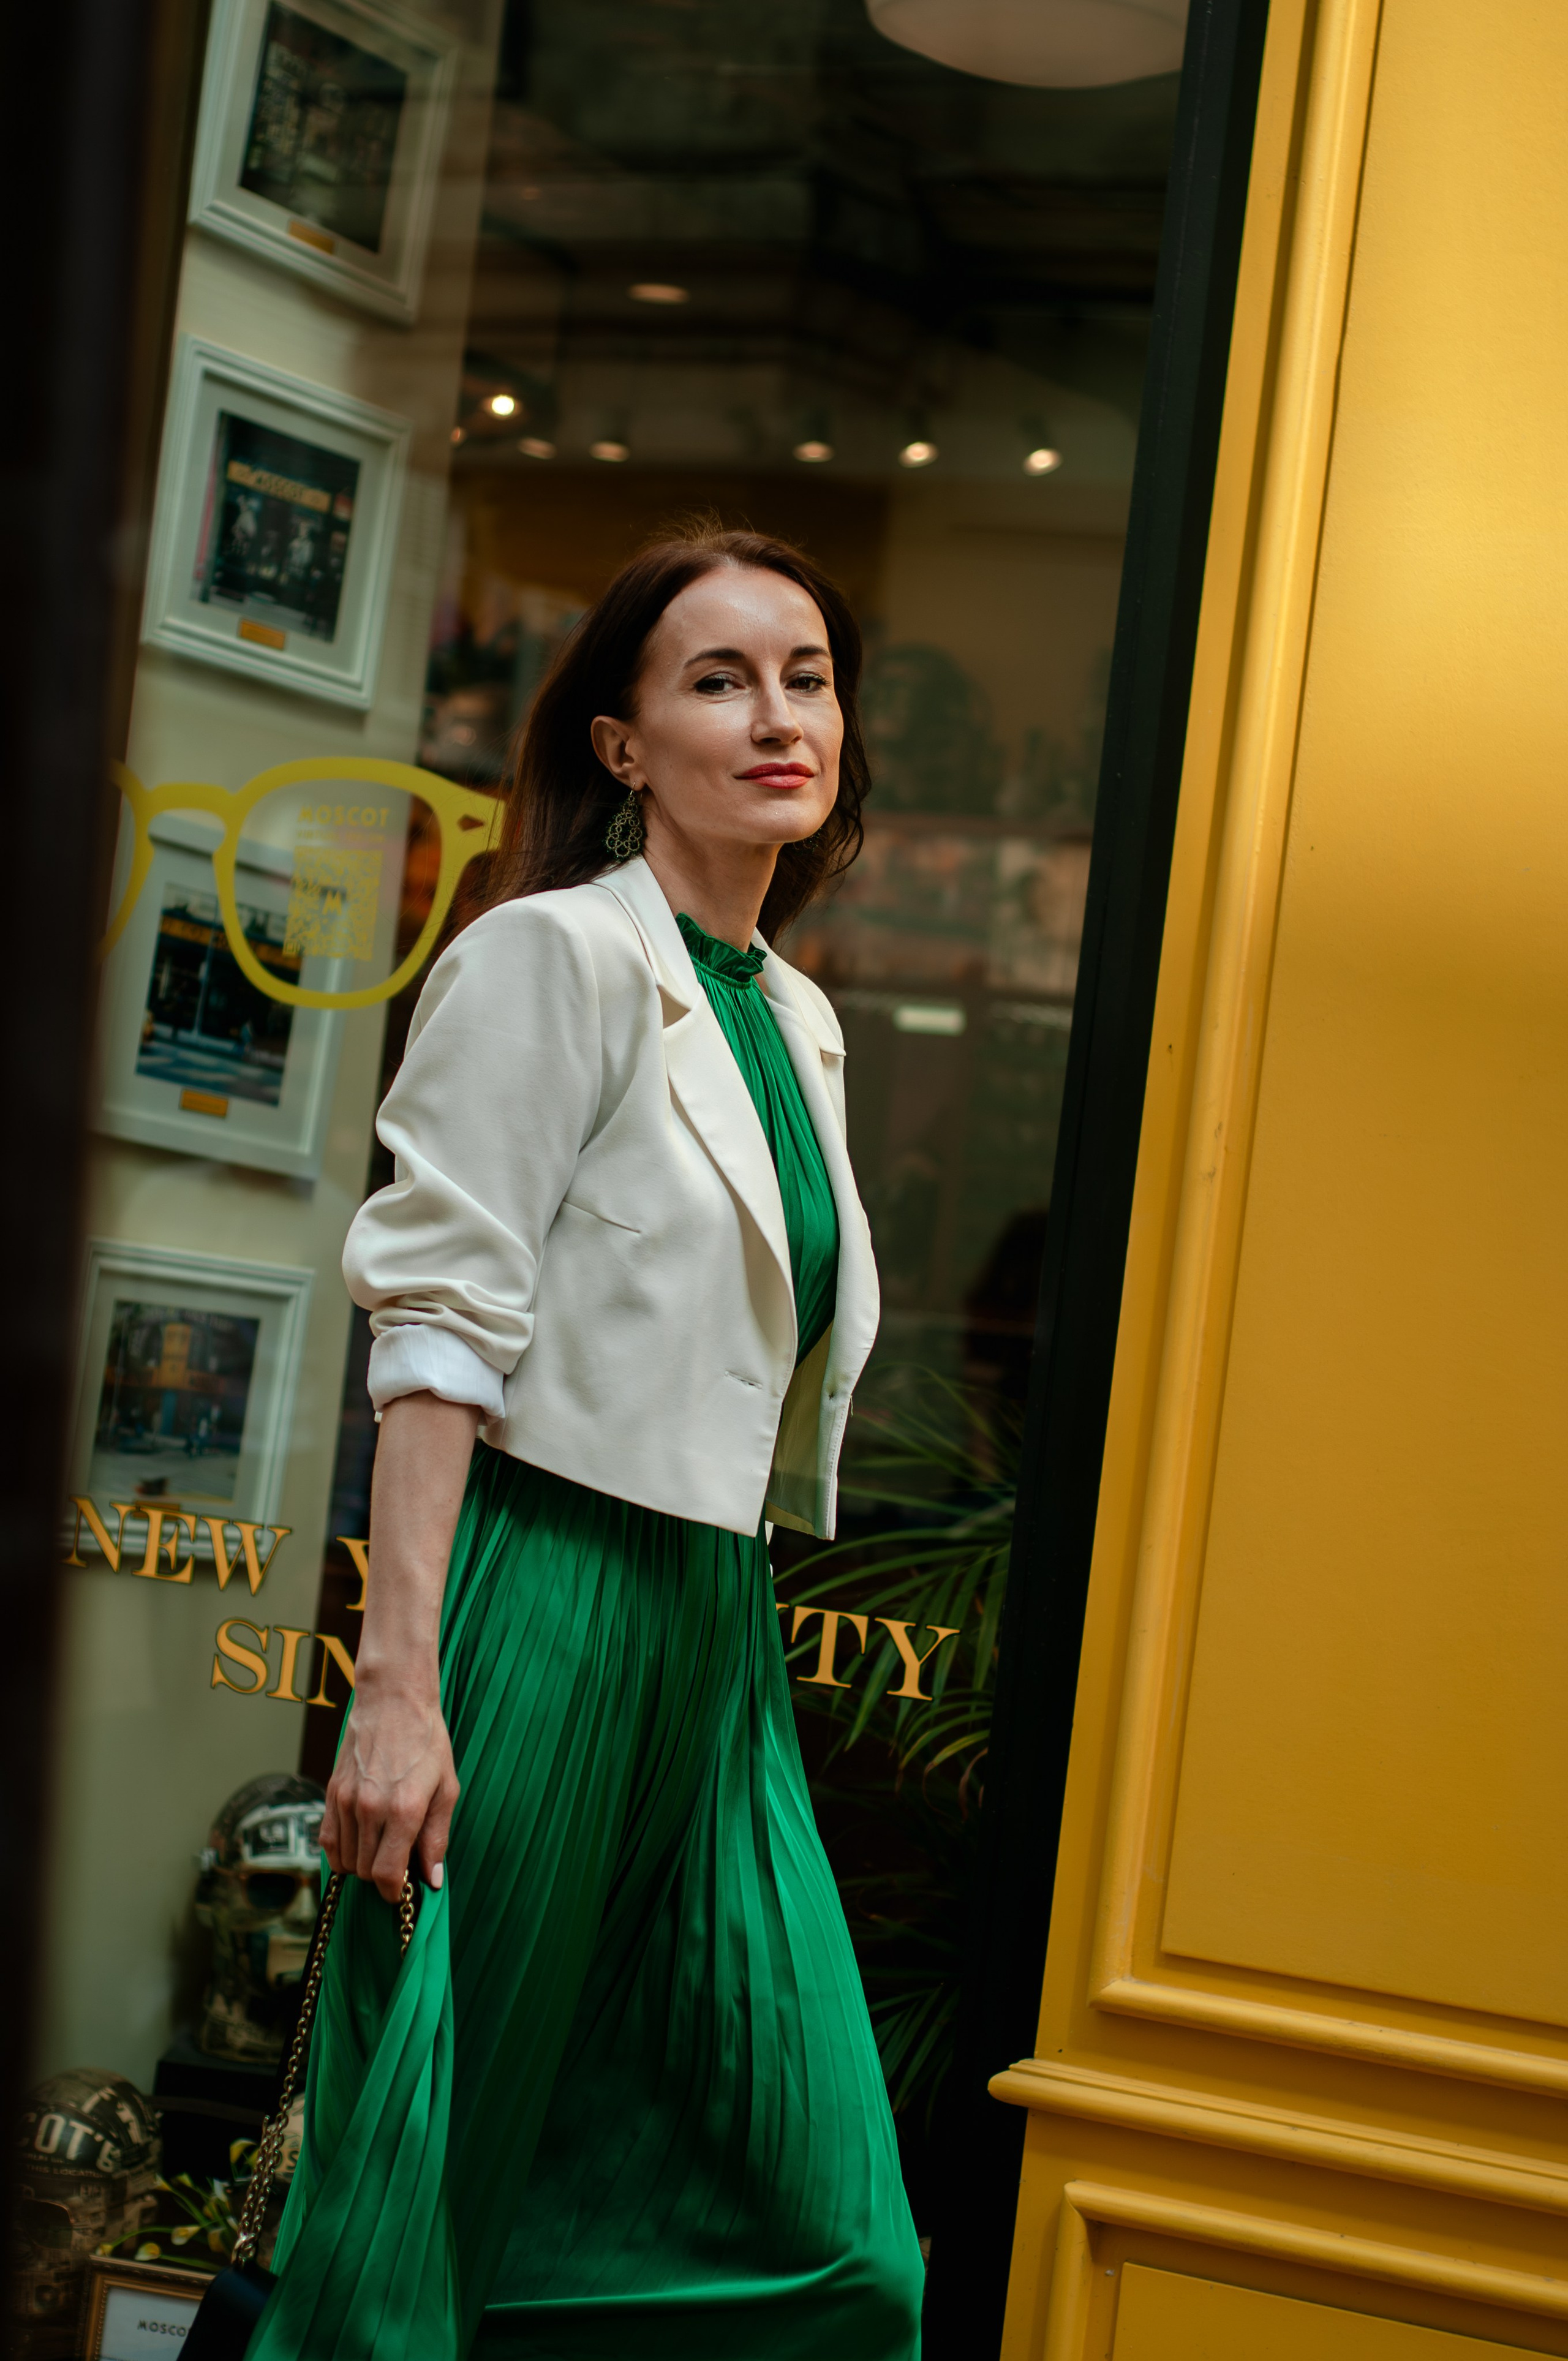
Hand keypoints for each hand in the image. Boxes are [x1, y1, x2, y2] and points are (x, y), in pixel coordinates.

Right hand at [321, 1679, 458, 1902]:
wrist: (393, 1701)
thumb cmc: (426, 1743)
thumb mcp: (446, 1789)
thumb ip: (436, 1837)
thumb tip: (431, 1880)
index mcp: (403, 1810)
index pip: (387, 1875)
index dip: (395, 1893)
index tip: (403, 1893)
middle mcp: (369, 1808)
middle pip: (365, 1872)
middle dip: (382, 1878)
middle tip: (399, 1865)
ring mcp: (345, 1801)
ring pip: (344, 1861)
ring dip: (362, 1865)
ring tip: (382, 1850)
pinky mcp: (331, 1793)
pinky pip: (328, 1841)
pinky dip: (341, 1853)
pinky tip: (360, 1844)